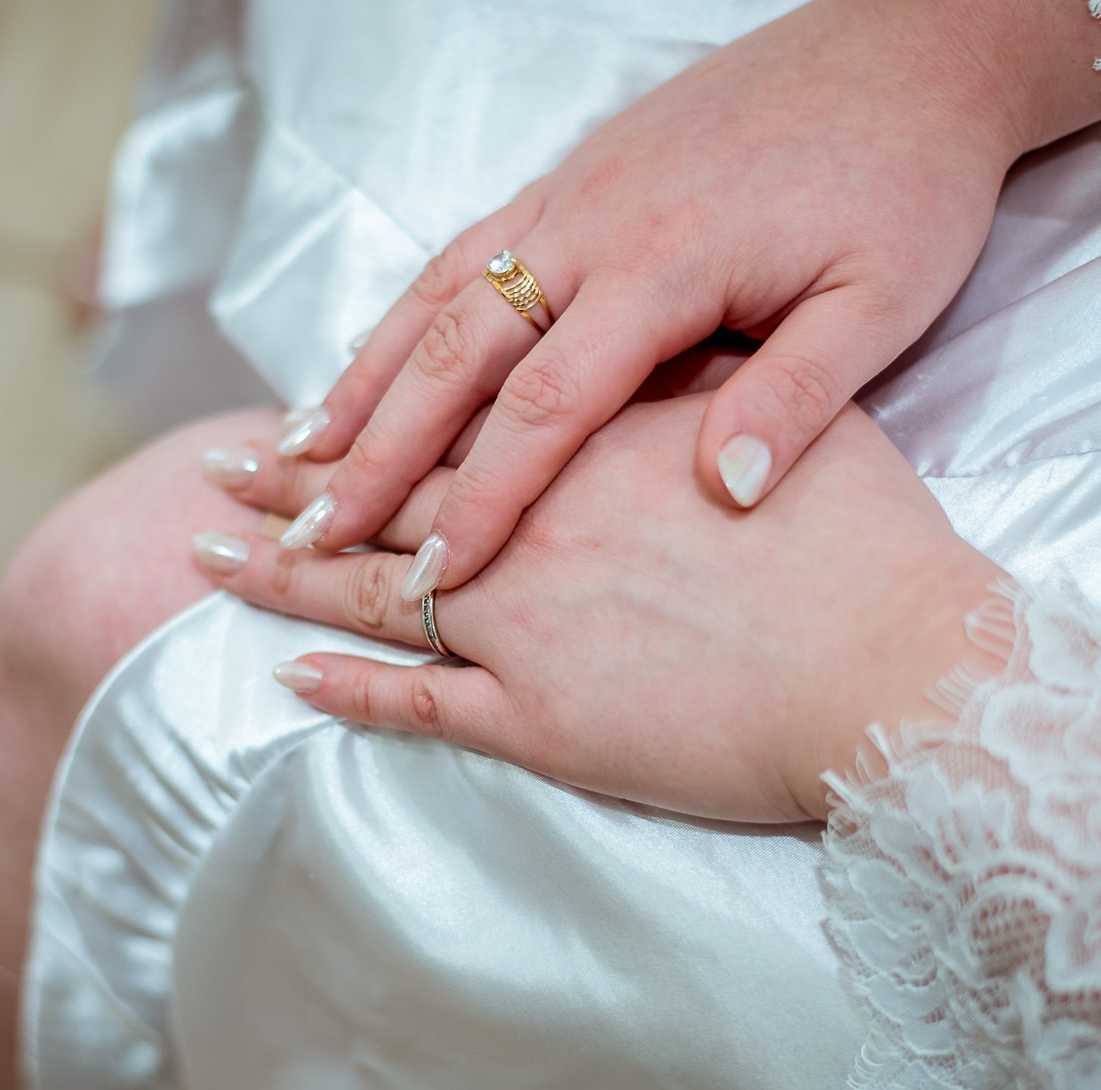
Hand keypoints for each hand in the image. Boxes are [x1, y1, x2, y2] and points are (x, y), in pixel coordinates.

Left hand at [194, 392, 1001, 823]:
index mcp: (590, 448)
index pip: (453, 422)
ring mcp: (526, 629)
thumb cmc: (868, 549)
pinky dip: (348, 693)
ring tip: (202, 556)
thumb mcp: (796, 417)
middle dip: (293, 485)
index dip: (374, 415)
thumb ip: (711, 386)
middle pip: (386, 499)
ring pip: (372, 593)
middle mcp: (534, 529)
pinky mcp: (542, 723)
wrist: (898, 672)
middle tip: (213, 470)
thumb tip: (662, 354)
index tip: (309, 409)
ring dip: (281, 574)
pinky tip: (288, 677)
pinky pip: (420, 707)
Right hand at [285, 0, 1100, 603]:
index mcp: (665, 268)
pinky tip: (370, 357)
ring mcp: (574, 192)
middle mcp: (595, 226)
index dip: (481, 502)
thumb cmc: (906, 181)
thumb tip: (722, 494)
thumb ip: (797, 398)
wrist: (912, 47)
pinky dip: (403, 312)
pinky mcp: (575, 172)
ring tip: (296, 453)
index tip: (432, 580)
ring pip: (439, 295)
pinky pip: (464, 250)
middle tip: (308, 532)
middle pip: (456, 355)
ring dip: (363, 377)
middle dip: (376, 454)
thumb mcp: (884, 300)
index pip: (544, 408)